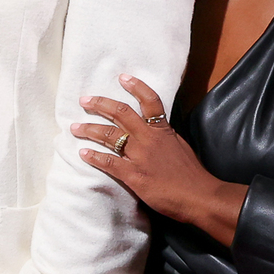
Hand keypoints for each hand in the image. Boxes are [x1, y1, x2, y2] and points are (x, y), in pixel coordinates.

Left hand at [74, 77, 244, 240]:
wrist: (198, 196)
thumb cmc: (192, 175)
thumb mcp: (181, 147)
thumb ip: (166, 137)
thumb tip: (157, 131)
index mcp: (163, 130)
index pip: (149, 101)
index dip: (135, 87)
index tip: (122, 78)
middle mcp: (149, 139)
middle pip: (121, 114)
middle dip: (100, 104)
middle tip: (85, 100)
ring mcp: (139, 156)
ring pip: (110, 136)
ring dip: (90, 130)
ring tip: (75, 127)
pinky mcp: (133, 176)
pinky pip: (109, 162)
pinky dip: (94, 157)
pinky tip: (83, 153)